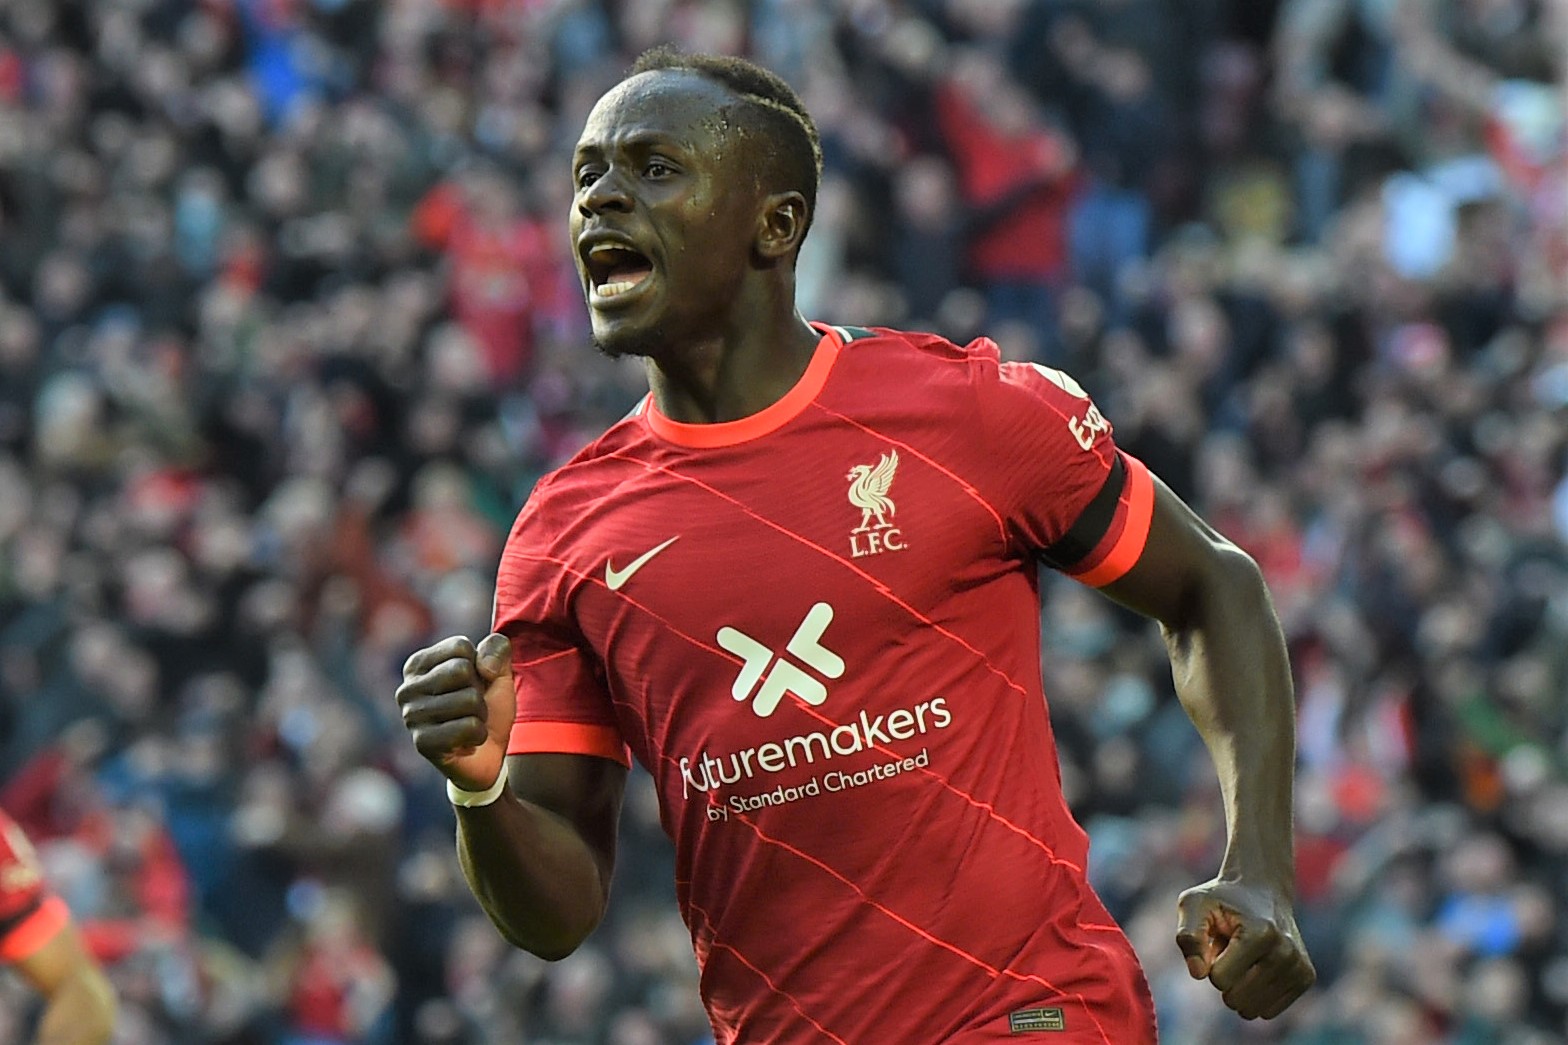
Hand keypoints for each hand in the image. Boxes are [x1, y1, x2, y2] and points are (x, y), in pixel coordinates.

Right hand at [396, 633, 514, 792]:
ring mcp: (410, 717)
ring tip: (468, 724)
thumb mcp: (498, 671)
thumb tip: (483, 667)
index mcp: (418, 664)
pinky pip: (469, 727)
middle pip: (462, 671)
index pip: (460, 647)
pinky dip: (479, 735)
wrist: (488, 754)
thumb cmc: (487, 707)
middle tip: (471, 708)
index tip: (471, 685)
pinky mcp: (422, 743)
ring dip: (480, 715)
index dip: (479, 667)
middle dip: (479, 691)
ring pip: (469, 700)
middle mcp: (407, 688)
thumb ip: (497, 649)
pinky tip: (465, 742)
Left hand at [1175, 879, 1314, 1019]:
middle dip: (1223, 979)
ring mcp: (1299, 966)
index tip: (1217, 941)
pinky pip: (1268, 1012)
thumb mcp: (1194, 905)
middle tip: (1230, 949)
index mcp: (1260, 933)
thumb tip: (1198, 973)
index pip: (1219, 979)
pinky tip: (1258, 967)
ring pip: (1252, 1010)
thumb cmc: (1221, 900)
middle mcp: (1286, 951)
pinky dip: (1255, 995)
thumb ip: (1189, 936)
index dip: (1209, 964)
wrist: (1261, 889)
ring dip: (1239, 987)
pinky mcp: (1306, 977)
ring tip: (1244, 957)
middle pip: (1236, 999)